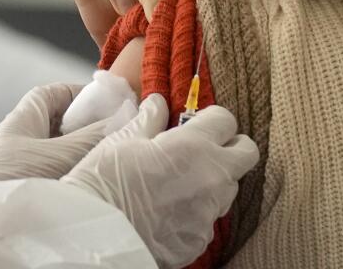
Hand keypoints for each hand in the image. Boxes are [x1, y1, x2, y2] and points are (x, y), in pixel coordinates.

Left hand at [0, 83, 129, 183]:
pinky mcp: (23, 189)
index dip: (75, 93)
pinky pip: (51, 171)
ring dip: (79, 150)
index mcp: (20, 122)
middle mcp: (17, 141)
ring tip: (105, 154)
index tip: (102, 99)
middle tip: (110, 129)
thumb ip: (92, 135)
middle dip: (82, 123)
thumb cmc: (21, 181)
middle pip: (53, 122)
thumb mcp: (63, 154)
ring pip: (55, 149)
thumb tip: (121, 117)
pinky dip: (70, 170)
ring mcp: (18, 166)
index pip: (48, 95)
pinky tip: (87, 178)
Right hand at [62, 98, 259, 268]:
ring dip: (212, 180)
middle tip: (203, 148)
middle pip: (247, 153)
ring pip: (229, 187)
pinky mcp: (202, 238)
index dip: (211, 119)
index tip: (195, 123)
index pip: (227, 120)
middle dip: (231, 146)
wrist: (96, 234)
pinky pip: (209, 217)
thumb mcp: (122, 140)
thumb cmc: (104, 181)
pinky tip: (168, 210)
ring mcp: (209, 211)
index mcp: (193, 146)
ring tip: (177, 182)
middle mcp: (211, 178)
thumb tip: (158, 103)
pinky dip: (196, 210)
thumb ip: (149, 120)